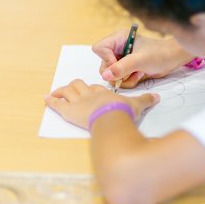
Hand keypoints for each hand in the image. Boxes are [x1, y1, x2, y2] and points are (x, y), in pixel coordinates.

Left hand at [45, 79, 159, 129]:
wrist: (112, 118)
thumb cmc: (123, 111)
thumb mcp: (137, 104)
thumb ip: (146, 100)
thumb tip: (158, 97)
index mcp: (103, 92)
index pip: (95, 86)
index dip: (92, 88)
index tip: (92, 90)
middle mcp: (89, 93)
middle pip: (79, 85)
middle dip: (75, 86)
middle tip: (72, 89)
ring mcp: (78, 101)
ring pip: (67, 91)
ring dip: (61, 91)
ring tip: (56, 93)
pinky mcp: (69, 111)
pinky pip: (57, 104)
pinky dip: (51, 101)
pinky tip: (46, 99)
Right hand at [92, 31, 193, 87]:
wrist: (173, 59)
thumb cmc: (159, 54)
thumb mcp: (140, 60)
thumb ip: (122, 68)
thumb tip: (105, 76)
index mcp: (118, 38)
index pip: (99, 48)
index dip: (107, 60)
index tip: (120, 66)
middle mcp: (116, 47)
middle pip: (103, 64)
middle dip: (117, 73)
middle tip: (131, 73)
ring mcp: (121, 58)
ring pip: (111, 75)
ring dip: (124, 78)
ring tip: (138, 73)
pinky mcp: (126, 67)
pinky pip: (119, 79)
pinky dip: (129, 80)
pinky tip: (139, 75)